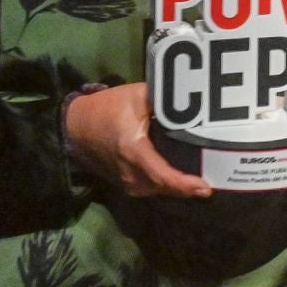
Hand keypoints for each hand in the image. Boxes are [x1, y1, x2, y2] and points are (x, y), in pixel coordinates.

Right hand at [65, 83, 212, 198]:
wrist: (74, 126)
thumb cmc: (106, 108)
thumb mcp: (136, 96)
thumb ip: (164, 100)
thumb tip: (193, 103)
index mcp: (132, 151)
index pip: (162, 175)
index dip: (184, 184)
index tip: (205, 187)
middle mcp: (128, 172)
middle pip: (163, 187)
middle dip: (187, 188)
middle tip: (212, 183)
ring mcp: (124, 182)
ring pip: (157, 191)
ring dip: (177, 189)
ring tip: (200, 182)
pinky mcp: (123, 183)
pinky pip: (149, 188)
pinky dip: (165, 186)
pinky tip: (181, 180)